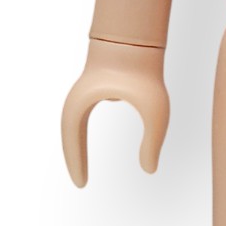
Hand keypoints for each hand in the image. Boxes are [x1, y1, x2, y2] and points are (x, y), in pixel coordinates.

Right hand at [60, 39, 169, 185]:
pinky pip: (86, 115)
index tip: (82, 185)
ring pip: (77, 124)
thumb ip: (153, 142)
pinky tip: (92, 138)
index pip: (72, 140)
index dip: (76, 163)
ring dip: (79, 145)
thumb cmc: (145, 73)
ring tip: (82, 168)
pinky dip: (88, 129)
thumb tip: (150, 169)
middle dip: (75, 158)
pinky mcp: (95, 87)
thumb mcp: (155, 112)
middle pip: (70, 134)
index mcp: (83, 104)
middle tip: (81, 182)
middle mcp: (79, 98)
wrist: (139, 40)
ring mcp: (85, 91)